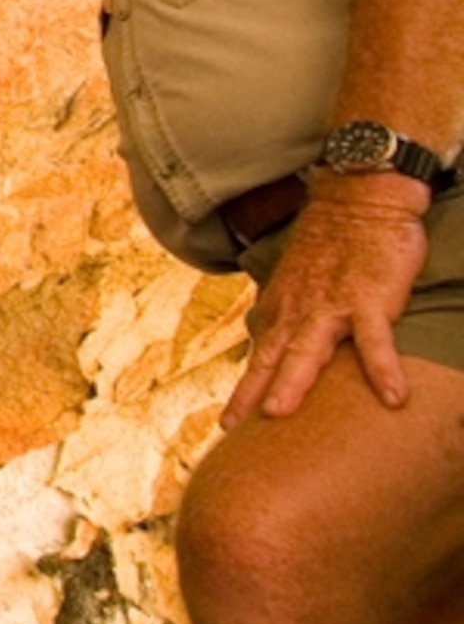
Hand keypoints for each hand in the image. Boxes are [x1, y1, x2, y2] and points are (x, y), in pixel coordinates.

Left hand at [225, 176, 430, 424]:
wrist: (360, 198)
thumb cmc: (333, 241)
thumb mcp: (297, 279)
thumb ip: (284, 312)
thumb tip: (266, 340)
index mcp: (282, 307)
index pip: (259, 355)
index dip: (243, 388)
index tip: (229, 422)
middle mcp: (299, 310)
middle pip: (270, 358)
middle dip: (250, 393)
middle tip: (232, 425)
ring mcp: (332, 306)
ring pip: (308, 349)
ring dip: (292, 381)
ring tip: (278, 413)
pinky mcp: (370, 299)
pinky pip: (376, 339)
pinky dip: (383, 367)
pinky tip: (393, 397)